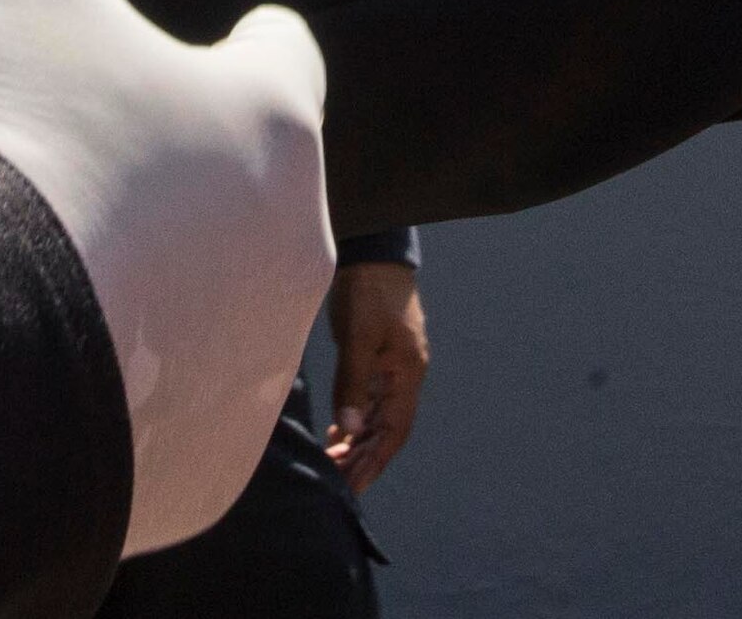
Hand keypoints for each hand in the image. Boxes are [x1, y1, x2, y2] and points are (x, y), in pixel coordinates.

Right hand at [0, 0, 333, 555]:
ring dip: (162, 289)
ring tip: (56, 283)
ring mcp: (259, 369)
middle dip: (185, 180)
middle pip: (253, 193)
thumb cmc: (4, 137)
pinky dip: (130, 392)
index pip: (283, 58)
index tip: (205, 49)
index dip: (238, 47)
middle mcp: (296, 245)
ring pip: (221, 310)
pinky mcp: (208, 473)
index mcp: (273, 120)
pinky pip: (174, 415)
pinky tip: (52, 369)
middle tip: (86, 177)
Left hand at [321, 259, 428, 491]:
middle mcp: (404, 377)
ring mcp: (392, 369)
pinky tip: (336, 434)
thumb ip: (353, 383)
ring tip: (333, 466)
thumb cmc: (368, 293)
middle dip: (363, 459)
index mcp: (408, 374)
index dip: (375, 461)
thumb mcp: (358, 337)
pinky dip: (354, 422)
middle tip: (338, 485)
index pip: (394, 431)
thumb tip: (350, 429)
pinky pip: (368, 401)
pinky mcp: (378, 360)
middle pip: (386, 430)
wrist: (373, 255)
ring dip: (357, 443)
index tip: (354, 487)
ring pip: (376, 418)